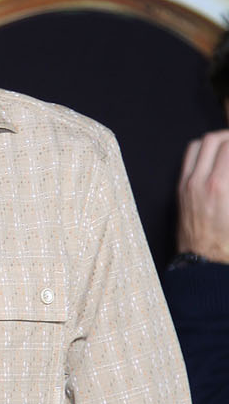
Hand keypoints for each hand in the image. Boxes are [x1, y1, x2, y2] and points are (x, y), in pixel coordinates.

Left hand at [177, 129, 228, 260]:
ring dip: (214, 141)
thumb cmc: (228, 242)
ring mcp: (186, 184)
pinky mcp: (180, 190)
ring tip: (228, 146)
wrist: (205, 263)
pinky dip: (202, 152)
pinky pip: (188, 160)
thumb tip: (228, 170)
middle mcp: (199, 181)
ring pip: (197, 146)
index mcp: (220, 186)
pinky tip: (215, 158)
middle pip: (212, 140)